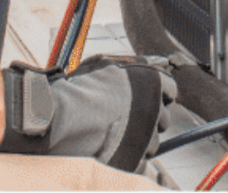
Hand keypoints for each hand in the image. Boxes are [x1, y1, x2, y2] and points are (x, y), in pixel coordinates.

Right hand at [0, 56, 175, 171]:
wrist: (57, 120)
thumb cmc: (78, 90)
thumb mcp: (108, 66)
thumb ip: (133, 67)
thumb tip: (150, 63)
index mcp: (152, 83)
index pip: (170, 90)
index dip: (158, 94)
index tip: (147, 99)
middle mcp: (154, 110)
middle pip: (163, 118)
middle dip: (149, 118)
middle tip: (127, 118)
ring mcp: (146, 139)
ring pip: (153, 143)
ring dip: (140, 141)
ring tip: (114, 135)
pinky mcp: (135, 164)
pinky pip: (142, 165)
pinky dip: (131, 160)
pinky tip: (113, 152)